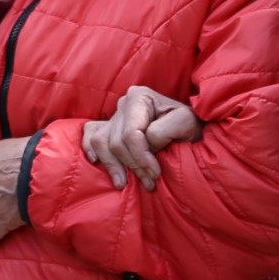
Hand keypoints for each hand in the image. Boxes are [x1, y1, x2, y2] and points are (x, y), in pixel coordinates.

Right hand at [83, 86, 201, 188]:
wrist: (189, 132)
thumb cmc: (189, 128)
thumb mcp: (186, 123)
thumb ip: (165, 129)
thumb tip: (145, 141)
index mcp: (140, 96)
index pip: (131, 133)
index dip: (142, 157)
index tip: (156, 174)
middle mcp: (123, 103)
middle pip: (117, 142)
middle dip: (133, 165)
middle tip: (150, 182)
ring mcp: (113, 115)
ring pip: (101, 143)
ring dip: (113, 166)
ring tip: (126, 183)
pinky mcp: (107, 127)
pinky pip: (90, 134)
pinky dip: (89, 147)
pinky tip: (95, 161)